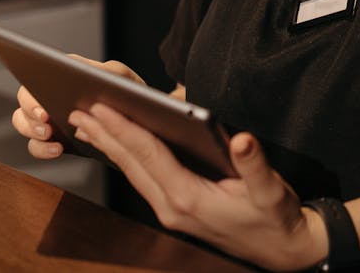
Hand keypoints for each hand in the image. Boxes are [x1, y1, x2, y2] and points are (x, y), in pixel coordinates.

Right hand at [10, 55, 147, 158]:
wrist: (135, 121)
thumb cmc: (127, 92)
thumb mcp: (122, 77)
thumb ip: (109, 72)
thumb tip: (93, 76)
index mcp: (64, 73)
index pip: (38, 74)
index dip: (34, 89)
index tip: (44, 105)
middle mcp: (51, 93)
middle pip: (24, 98)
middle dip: (29, 112)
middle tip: (45, 122)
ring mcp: (50, 117)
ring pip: (23, 122)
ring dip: (30, 130)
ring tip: (48, 135)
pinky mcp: (53, 139)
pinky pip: (35, 145)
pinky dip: (41, 149)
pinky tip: (56, 149)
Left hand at [71, 103, 327, 270]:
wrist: (282, 251)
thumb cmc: (275, 217)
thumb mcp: (271, 190)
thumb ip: (254, 164)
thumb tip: (242, 140)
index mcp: (189, 198)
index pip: (149, 155)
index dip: (124, 129)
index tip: (100, 107)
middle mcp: (172, 207)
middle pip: (130, 164)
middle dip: (104, 136)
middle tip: (77, 110)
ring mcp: (170, 212)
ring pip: (131, 173)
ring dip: (109, 147)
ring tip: (86, 125)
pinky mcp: (174, 212)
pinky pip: (141, 180)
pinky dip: (125, 159)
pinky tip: (117, 147)